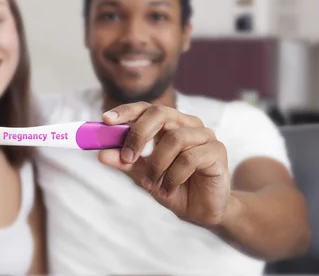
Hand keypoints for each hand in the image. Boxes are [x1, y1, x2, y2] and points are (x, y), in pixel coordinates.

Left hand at [98, 102, 230, 226]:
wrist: (201, 211)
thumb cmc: (173, 187)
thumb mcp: (144, 175)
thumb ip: (125, 163)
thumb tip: (101, 154)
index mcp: (169, 124)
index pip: (146, 108)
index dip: (126, 111)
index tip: (106, 120)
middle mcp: (187, 124)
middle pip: (160, 113)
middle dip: (139, 134)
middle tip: (126, 157)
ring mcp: (204, 135)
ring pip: (174, 138)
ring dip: (157, 164)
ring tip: (149, 184)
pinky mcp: (217, 151)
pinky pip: (189, 158)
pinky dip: (173, 177)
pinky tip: (168, 190)